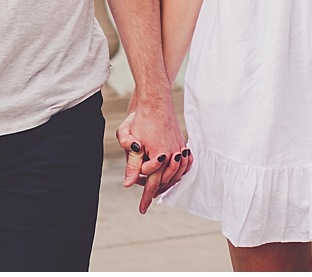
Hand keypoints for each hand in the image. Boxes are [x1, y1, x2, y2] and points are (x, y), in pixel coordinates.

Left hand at [117, 95, 191, 214]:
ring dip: (167, 183)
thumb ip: (132, 165)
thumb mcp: (132, 141)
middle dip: (156, 191)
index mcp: (160, 157)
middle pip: (165, 182)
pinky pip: (183, 165)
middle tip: (147, 199)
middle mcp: (173, 156)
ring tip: (157, 188)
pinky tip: (171, 174)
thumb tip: (128, 185)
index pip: (152, 185)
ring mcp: (180, 149)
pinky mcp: (182, 143)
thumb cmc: (142, 120)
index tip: (142, 210)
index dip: (146, 199)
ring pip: (176, 175)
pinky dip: (177, 172)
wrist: (156, 100)